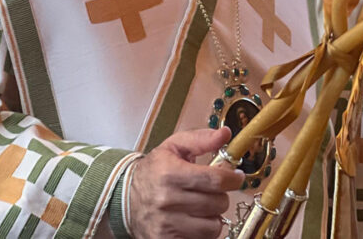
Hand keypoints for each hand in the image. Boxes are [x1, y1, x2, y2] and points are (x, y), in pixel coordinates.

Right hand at [127, 127, 243, 238]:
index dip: (232, 179)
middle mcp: (167, 200)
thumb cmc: (155, 170)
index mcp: (170, 173)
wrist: (125, 197)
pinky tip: (194, 221)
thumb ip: (201, 139)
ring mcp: (166, 224)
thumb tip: (226, 134)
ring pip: (213, 226)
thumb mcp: (174, 147)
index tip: (236, 177)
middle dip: (220, 196)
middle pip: (217, 203)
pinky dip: (202, 232)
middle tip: (211, 191)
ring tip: (201, 207)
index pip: (215, 180)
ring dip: (212, 216)